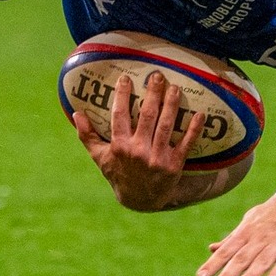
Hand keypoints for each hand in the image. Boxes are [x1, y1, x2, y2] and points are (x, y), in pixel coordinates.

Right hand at [72, 72, 205, 211]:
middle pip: (147, 116)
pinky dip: (193, 129)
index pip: (119, 115)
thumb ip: (88, 136)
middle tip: (157, 76)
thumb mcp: (101, 157)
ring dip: (172, 105)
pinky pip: (186, 143)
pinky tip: (200, 114)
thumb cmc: (119, 173)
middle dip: (153, 94)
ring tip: (175, 87)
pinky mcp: (174, 165)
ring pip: (166, 125)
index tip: (126, 78)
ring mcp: (157, 158)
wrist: (141, 200)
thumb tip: (76, 113)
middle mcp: (138, 151)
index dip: (122, 95)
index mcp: (120, 146)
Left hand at [198, 195, 275, 275]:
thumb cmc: (271, 214)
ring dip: (251, 273)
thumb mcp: (249, 221)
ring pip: (263, 260)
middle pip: (243, 257)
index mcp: (247, 232)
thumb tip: (212, 249)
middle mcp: (260, 239)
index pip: (227, 250)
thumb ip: (232, 238)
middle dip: (229, 273)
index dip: (214, 263)